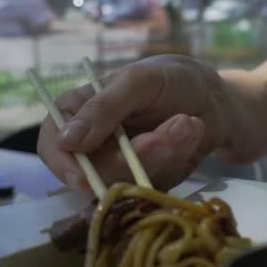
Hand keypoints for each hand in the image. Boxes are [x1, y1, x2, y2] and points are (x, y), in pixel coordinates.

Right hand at [37, 55, 229, 191]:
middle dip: (137, 155)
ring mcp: (122, 166)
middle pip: (94, 172)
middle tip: (172, 131)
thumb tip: (65, 140)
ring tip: (187, 124)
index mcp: (81, 112)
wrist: (213, 98)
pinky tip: (190, 135)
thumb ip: (103, 107)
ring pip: (128, 182)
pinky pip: (154, 187)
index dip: (62, 165)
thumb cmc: (170, 79)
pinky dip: (176, 160)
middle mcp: (96, 144)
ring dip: (164, 154)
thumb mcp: (138, 81)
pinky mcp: (146, 181)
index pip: (53, 145)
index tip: (83, 178)